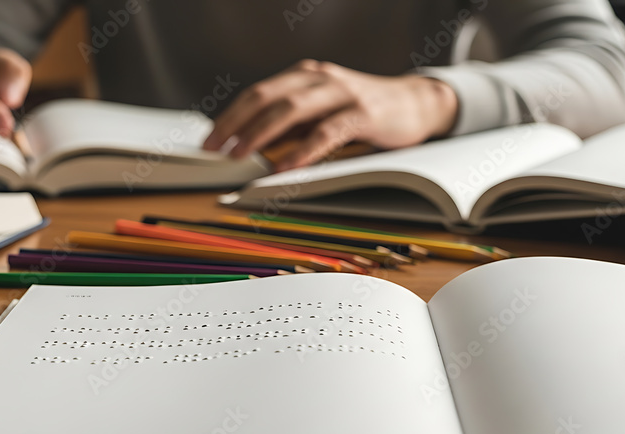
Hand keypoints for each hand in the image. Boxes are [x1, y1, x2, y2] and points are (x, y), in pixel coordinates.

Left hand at [203, 60, 457, 170]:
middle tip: (215, 150)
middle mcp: (320, 78)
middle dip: (235, 124)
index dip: (230, 117)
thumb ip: (292, 122)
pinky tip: (284, 167)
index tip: (209, 142)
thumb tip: (249, 144)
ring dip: (260, 134)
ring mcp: (343, 93)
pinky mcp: (364, 113)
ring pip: (292, 109)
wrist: (416, 104)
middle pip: (267, 97)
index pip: (258, 93)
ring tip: (240, 156)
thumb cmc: (362, 111)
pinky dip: (302, 151)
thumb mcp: (321, 110)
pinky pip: (326, 132)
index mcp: (305, 75)